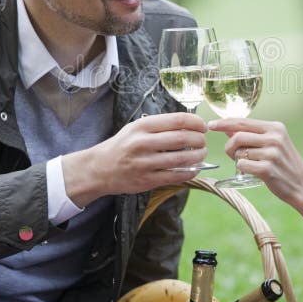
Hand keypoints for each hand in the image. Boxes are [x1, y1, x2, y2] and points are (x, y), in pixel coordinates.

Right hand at [62, 112, 207, 205]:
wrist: (99, 169)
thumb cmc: (122, 145)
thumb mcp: (135, 128)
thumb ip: (159, 126)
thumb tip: (189, 124)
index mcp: (142, 126)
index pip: (177, 120)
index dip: (195, 122)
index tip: (202, 125)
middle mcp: (143, 143)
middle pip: (182, 138)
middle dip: (199, 139)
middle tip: (203, 141)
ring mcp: (144, 163)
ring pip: (181, 158)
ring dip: (198, 156)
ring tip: (202, 153)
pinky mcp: (147, 181)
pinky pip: (175, 176)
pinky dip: (190, 172)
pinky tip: (195, 168)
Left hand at [207, 118, 302, 204]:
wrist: (302, 185)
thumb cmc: (283, 163)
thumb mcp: (273, 143)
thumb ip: (252, 134)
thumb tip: (227, 128)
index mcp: (275, 128)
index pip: (243, 122)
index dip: (224, 123)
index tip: (211, 125)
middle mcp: (274, 138)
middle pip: (237, 136)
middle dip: (229, 146)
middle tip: (232, 154)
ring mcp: (272, 153)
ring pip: (239, 152)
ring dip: (238, 159)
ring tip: (250, 163)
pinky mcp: (268, 169)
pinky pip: (242, 165)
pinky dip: (243, 169)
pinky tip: (252, 171)